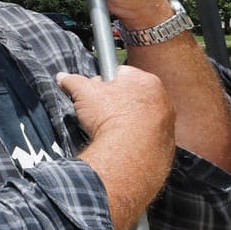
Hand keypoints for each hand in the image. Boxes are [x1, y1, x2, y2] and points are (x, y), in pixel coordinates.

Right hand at [57, 66, 172, 156]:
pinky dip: (136, 137)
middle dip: (116, 102)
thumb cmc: (111, 118)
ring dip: (127, 120)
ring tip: (110, 130)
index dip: (103, 84)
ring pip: (141, 116)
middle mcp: (162, 98)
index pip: (120, 73)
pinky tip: (122, 142)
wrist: (127, 156)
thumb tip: (63, 77)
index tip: (94, 94)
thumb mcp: (83, 93)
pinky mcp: (166, 143)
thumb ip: (73, 81)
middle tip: (100, 113)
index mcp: (145, 80)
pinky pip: (148, 135)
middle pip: (132, 95)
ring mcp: (167, 122)